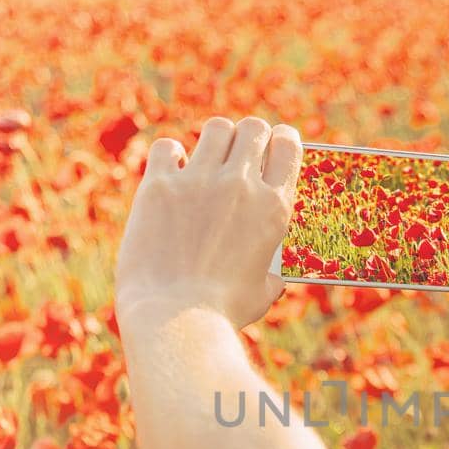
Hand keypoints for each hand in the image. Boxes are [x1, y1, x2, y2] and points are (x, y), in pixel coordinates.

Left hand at [115, 116, 301, 328]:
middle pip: (253, 127)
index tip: (273, 145)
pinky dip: (171, 155)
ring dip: (215, 141)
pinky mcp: (160, 186)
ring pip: (216, 128)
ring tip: (205, 161)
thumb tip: (273, 273)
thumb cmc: (222, 312)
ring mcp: (199, 181)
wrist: (174, 320)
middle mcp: (241, 185)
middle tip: (238, 154)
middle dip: (249, 137)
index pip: (288, 146)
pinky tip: (171, 173)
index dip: (281, 140)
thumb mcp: (263, 291)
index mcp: (274, 207)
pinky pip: (167, 147)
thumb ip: (271, 271)